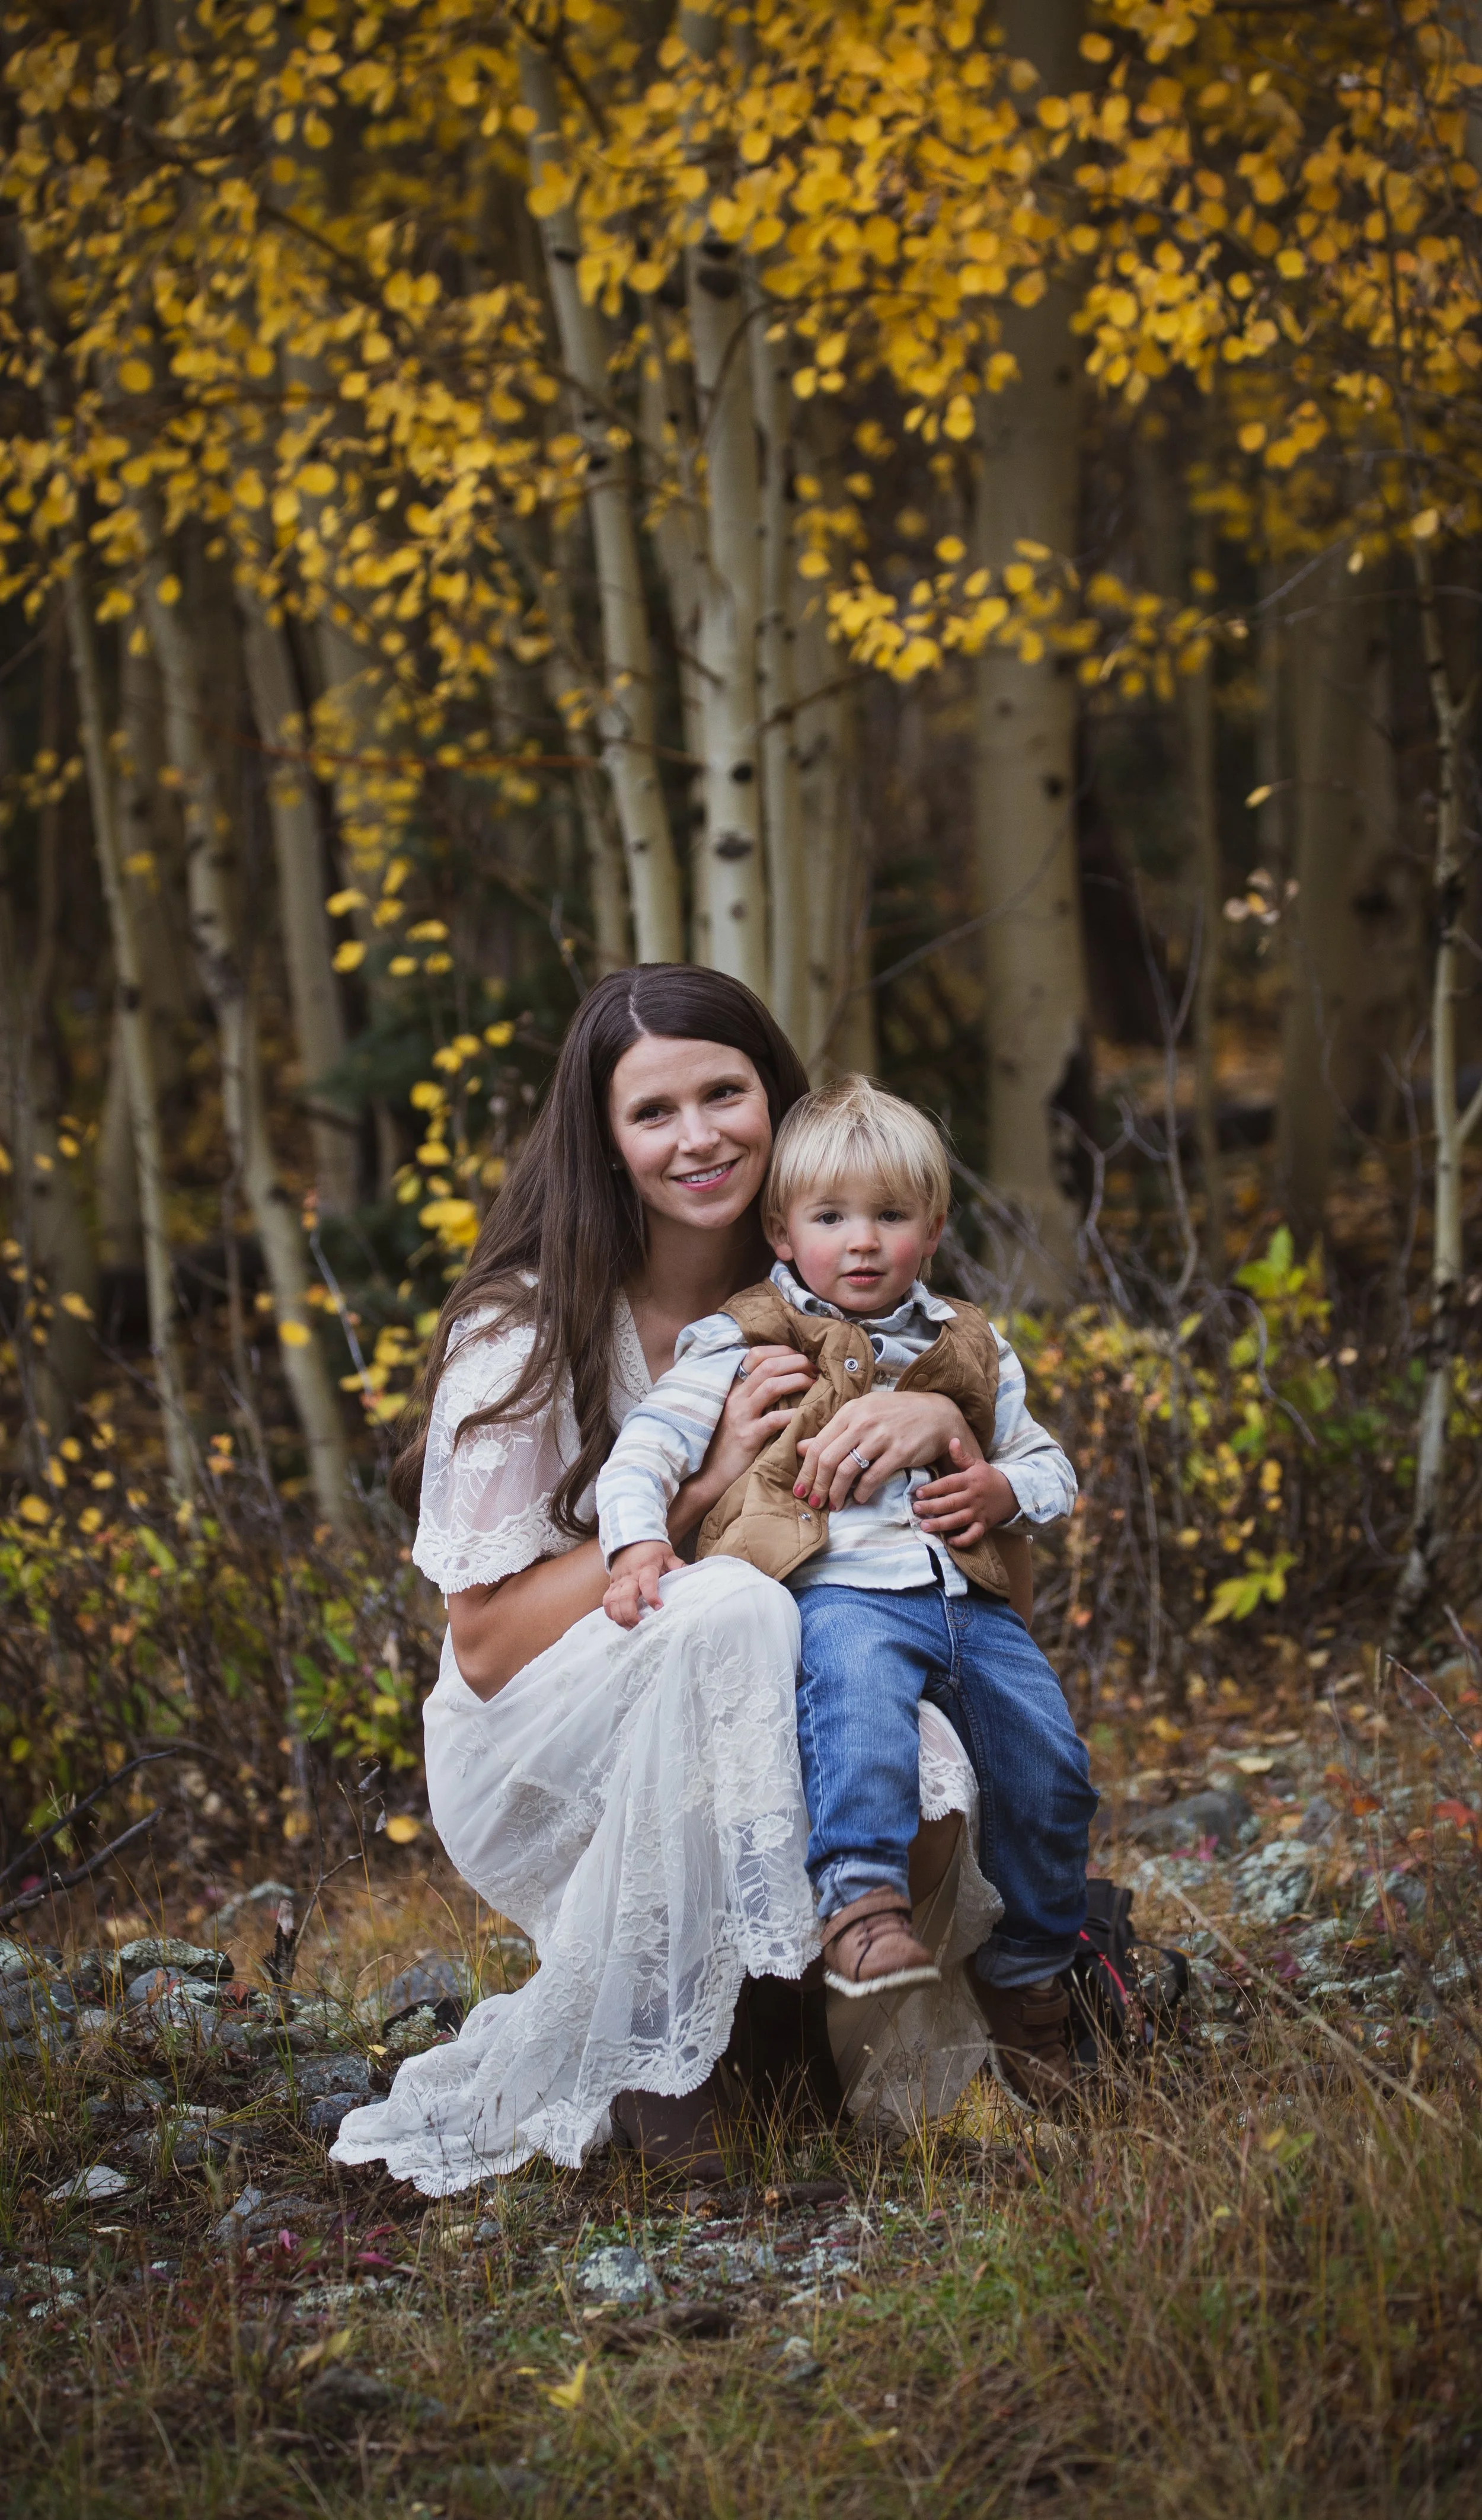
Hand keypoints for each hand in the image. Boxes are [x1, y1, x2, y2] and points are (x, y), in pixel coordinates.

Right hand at [603, 1539, 682, 1627]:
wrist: (630, 1539)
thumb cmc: (652, 1550)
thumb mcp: (667, 1554)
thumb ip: (678, 1566)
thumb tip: (695, 1574)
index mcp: (646, 1568)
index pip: (647, 1582)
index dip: (651, 1596)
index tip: (658, 1608)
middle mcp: (630, 1576)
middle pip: (624, 1596)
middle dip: (631, 1613)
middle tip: (641, 1624)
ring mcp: (618, 1581)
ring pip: (613, 1601)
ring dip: (620, 1617)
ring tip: (632, 1627)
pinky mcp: (612, 1585)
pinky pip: (607, 1601)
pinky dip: (611, 1613)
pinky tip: (620, 1621)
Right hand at [683, 1343, 816, 1510]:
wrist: (709, 1475)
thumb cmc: (729, 1445)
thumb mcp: (739, 1414)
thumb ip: (756, 1397)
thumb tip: (788, 1381)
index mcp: (734, 1388)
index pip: (756, 1354)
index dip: (783, 1351)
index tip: (803, 1358)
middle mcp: (736, 1397)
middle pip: (768, 1365)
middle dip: (797, 1362)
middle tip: (815, 1370)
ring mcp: (741, 1416)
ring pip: (772, 1385)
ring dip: (798, 1380)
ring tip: (814, 1385)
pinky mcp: (747, 1437)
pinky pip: (774, 1419)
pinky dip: (794, 1413)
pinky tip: (806, 1415)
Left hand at [794, 1391, 981, 1511]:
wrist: (936, 1414)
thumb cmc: (895, 1416)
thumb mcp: (862, 1416)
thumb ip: (833, 1432)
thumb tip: (800, 1448)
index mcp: (850, 1412)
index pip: (818, 1444)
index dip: (806, 1471)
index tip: (800, 1490)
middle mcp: (863, 1422)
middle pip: (828, 1459)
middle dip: (818, 1486)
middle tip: (815, 1502)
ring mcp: (881, 1436)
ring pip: (847, 1470)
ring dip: (837, 1492)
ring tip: (834, 1505)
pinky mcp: (899, 1451)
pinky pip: (873, 1476)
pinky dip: (862, 1492)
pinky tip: (859, 1498)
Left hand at [912, 1439, 1018, 1546]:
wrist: (1012, 1492)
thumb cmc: (989, 1477)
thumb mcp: (976, 1464)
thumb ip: (961, 1456)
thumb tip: (952, 1440)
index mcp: (969, 1480)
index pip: (948, 1484)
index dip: (933, 1488)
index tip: (918, 1492)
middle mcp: (972, 1497)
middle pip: (950, 1503)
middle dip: (931, 1507)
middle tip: (915, 1509)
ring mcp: (978, 1512)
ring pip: (958, 1520)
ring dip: (941, 1524)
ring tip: (924, 1526)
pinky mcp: (984, 1525)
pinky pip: (973, 1535)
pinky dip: (963, 1540)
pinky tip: (950, 1542)